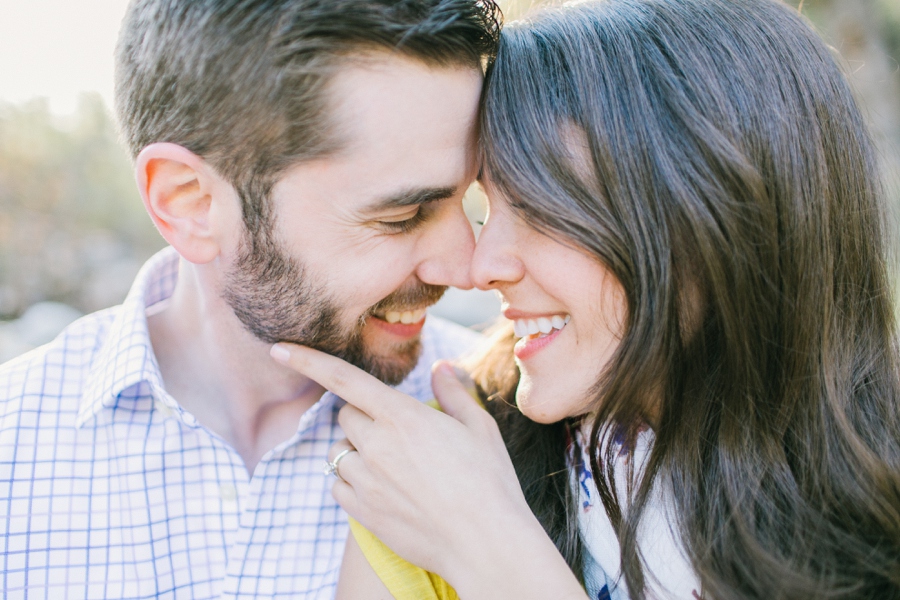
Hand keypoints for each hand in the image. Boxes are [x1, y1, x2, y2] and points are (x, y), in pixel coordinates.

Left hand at [270, 343, 586, 598]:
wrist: (484, 544)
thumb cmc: (489, 482)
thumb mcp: (479, 428)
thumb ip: (453, 392)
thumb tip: (440, 366)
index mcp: (403, 416)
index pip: (343, 378)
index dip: (308, 360)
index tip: (279, 349)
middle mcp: (377, 444)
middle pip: (345, 416)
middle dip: (363, 418)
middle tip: (397, 434)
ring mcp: (366, 480)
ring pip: (340, 452)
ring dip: (358, 452)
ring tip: (395, 467)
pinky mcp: (362, 512)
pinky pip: (338, 486)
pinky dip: (352, 482)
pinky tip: (383, 489)